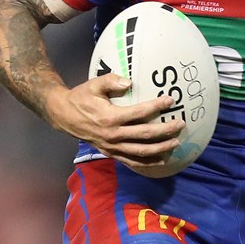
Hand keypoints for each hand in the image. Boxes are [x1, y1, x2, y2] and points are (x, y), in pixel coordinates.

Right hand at [47, 73, 185, 169]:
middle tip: (180, 124)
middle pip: (145, 135)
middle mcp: (113, 135)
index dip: (156, 107)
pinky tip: (161, 159)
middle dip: (165, 130)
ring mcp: (113, 146)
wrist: (64, 116)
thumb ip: (111, 81)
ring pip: (141, 151)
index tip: (170, 100)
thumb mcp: (93, 85)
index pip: (139, 113)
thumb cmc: (81, 97)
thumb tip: (129, 82)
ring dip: (160, 148)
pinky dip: (147, 162)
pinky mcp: (111, 153)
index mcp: (110, 117)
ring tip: (176, 142)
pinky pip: (132, 161)